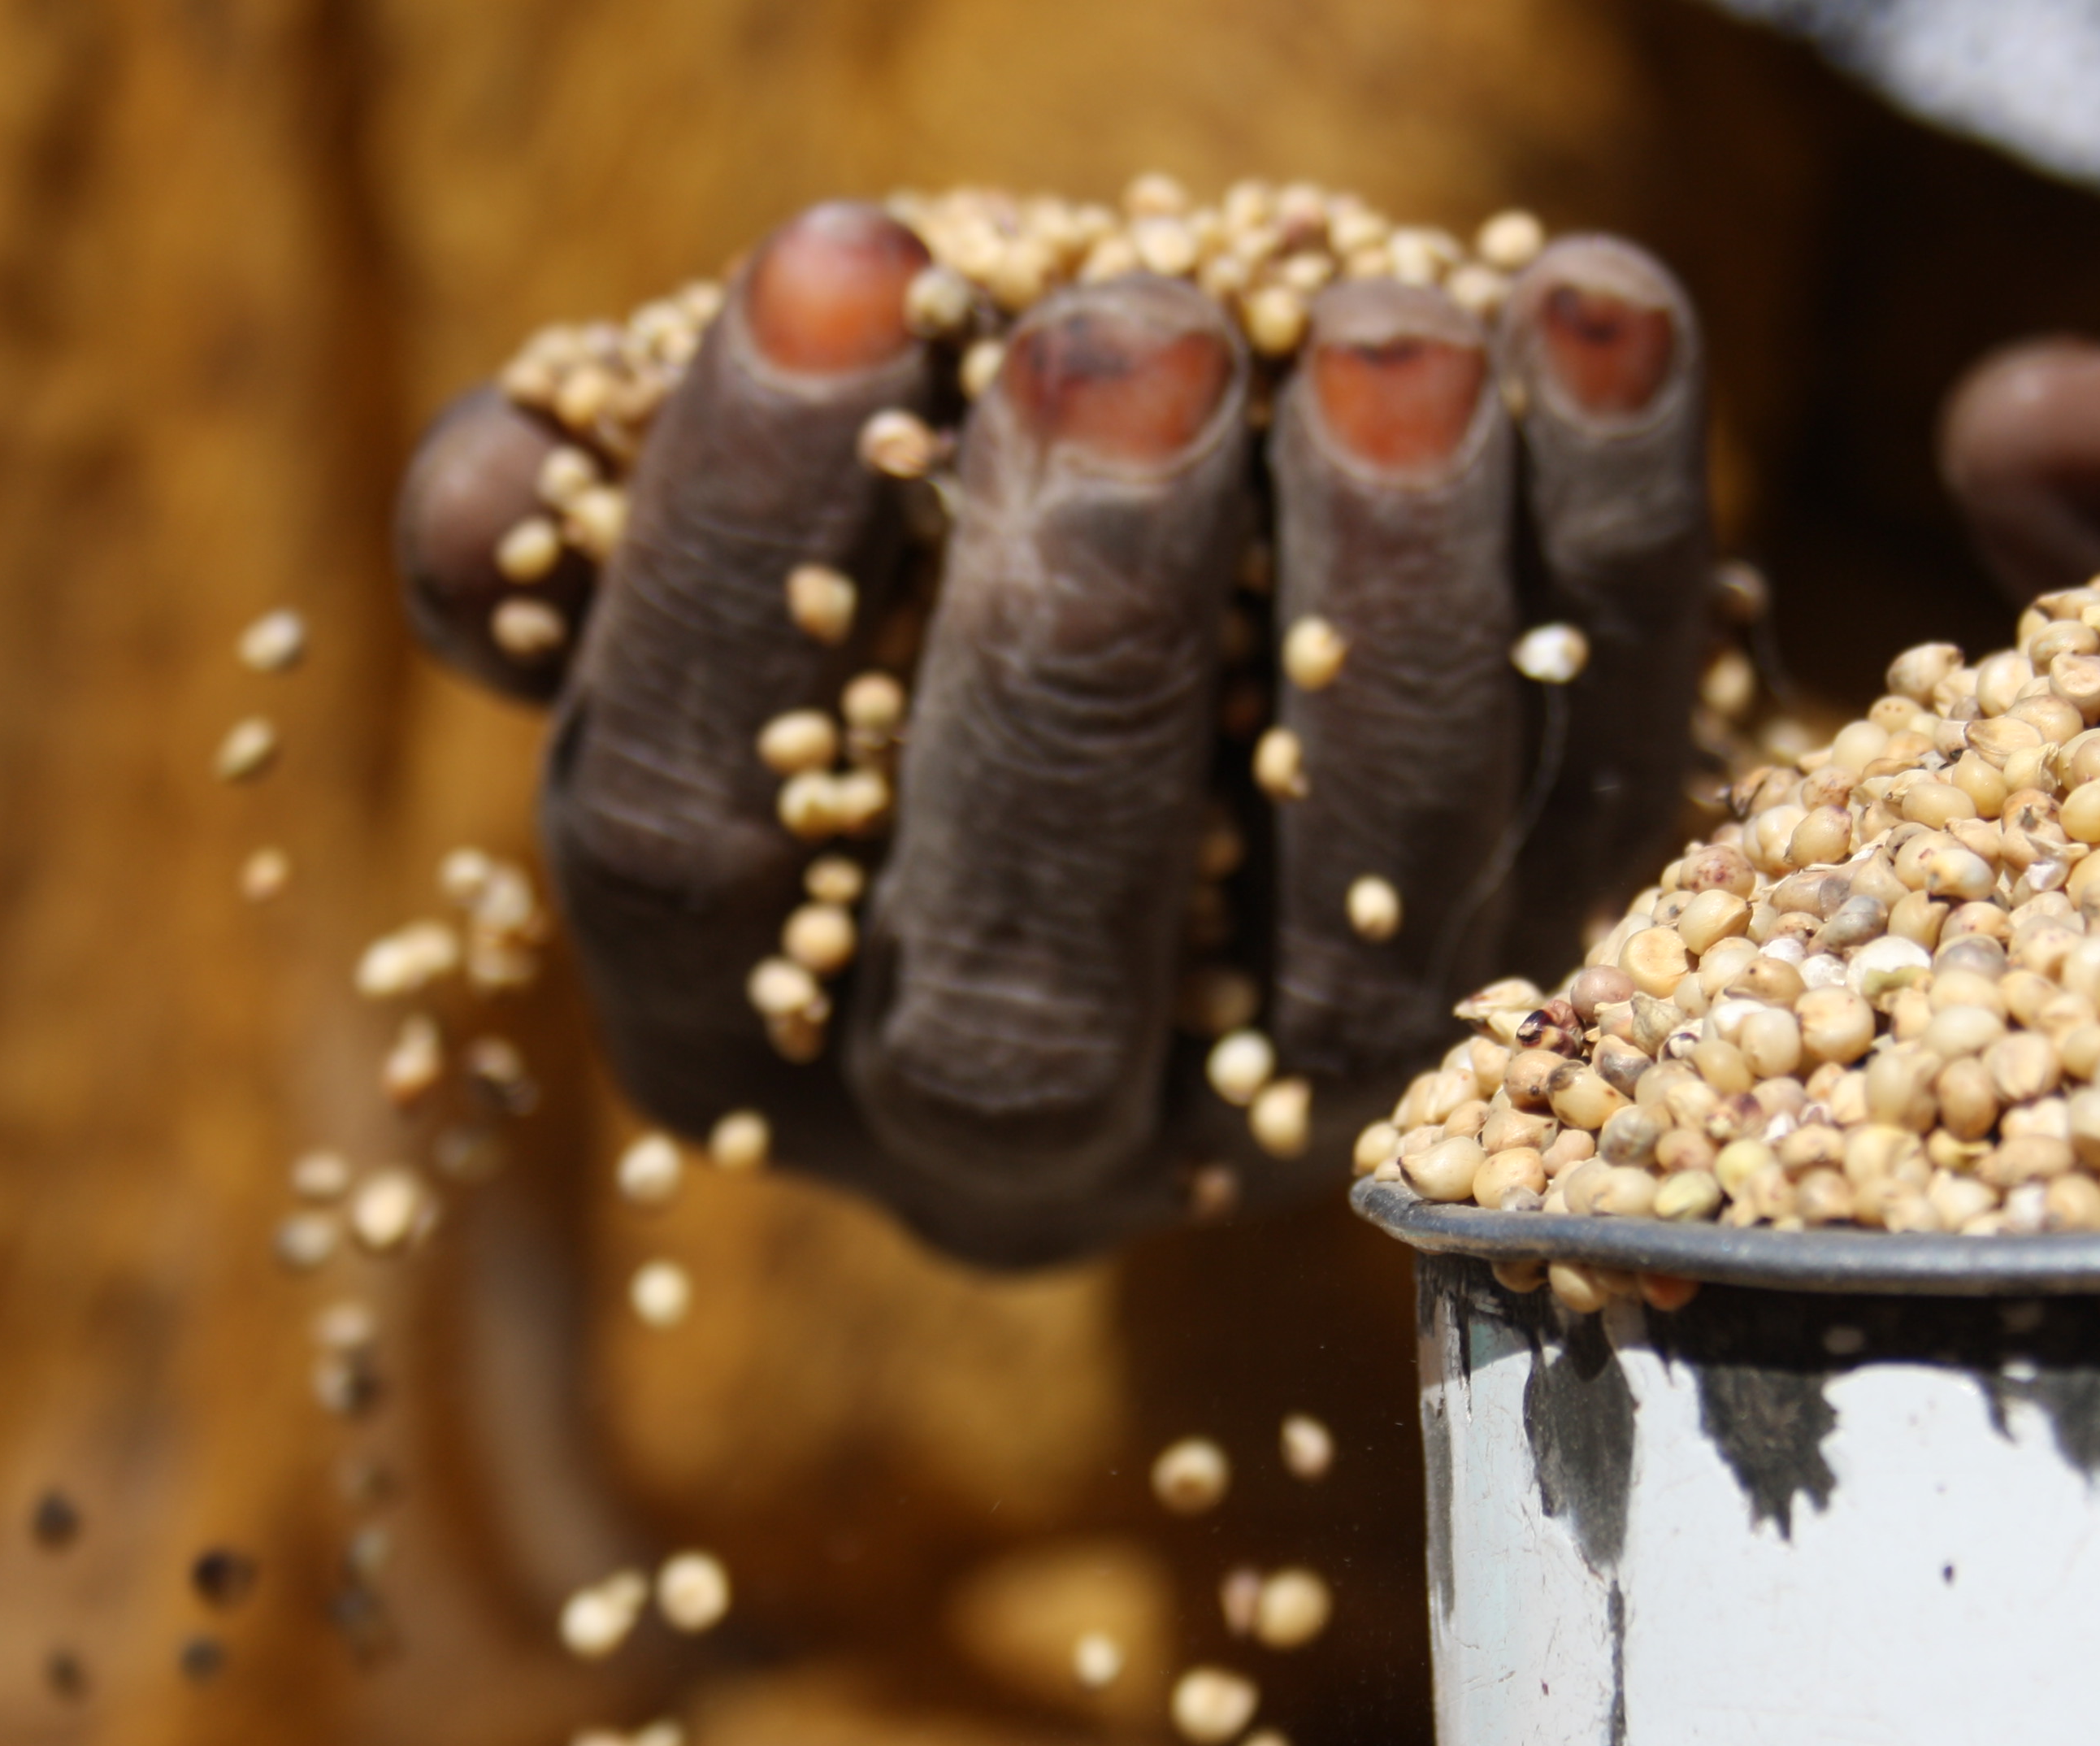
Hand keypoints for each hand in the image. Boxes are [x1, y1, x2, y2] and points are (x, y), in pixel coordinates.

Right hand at [399, 201, 1713, 1263]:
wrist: (1212, 634)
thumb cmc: (911, 575)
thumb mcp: (748, 543)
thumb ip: (605, 536)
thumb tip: (483, 505)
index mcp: (756, 1028)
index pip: (690, 846)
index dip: (734, 563)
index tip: (826, 258)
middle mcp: (1025, 1133)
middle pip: (1022, 979)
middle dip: (1072, 644)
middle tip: (1124, 342)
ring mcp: (1304, 1102)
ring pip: (1358, 931)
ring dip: (1384, 606)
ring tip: (1388, 333)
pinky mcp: (1547, 1000)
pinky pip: (1606, 805)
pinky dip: (1616, 546)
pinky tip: (1595, 312)